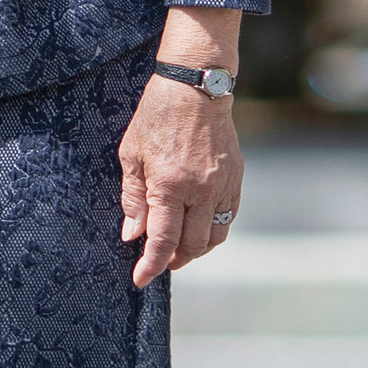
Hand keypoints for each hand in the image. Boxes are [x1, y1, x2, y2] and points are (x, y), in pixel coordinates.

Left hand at [117, 73, 243, 289]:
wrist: (196, 88)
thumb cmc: (156, 116)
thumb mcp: (131, 154)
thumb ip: (133, 198)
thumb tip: (133, 234)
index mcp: (169, 185)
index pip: (162, 240)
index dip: (150, 266)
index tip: (140, 279)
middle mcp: (200, 190)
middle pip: (191, 246)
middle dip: (173, 261)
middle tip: (157, 261)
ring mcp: (222, 185)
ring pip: (214, 237)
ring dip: (195, 250)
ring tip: (178, 250)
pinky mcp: (236, 178)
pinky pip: (228, 217)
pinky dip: (213, 231)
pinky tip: (198, 227)